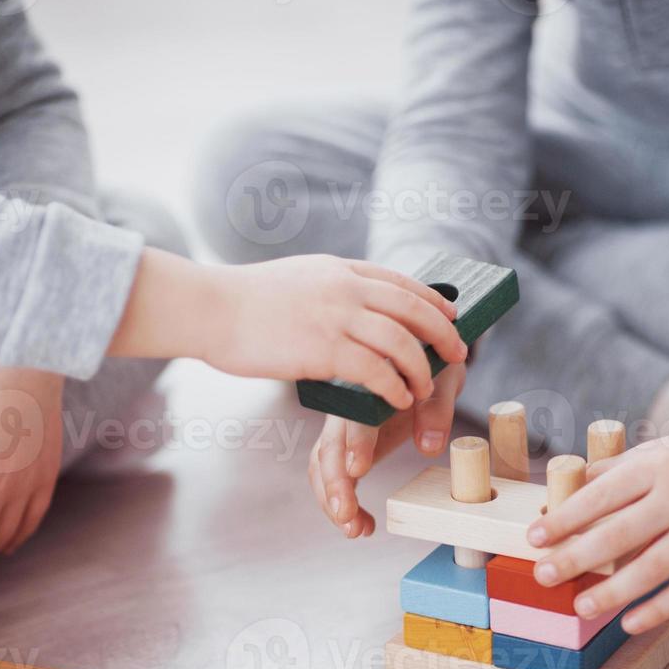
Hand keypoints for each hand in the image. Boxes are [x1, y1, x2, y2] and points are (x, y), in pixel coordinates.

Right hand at [205, 255, 465, 409]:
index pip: (400, 281)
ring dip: (420, 368)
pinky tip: (398, 400)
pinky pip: (377, 370)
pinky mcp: (324, 349)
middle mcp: (344, 287)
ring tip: (425, 389)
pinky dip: (395, 387)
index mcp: (338, 269)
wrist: (210, 308)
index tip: (450, 314)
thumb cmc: (242, 302)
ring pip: (402, 341)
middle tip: (457, 353)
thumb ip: (325, 289)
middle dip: (443, 332)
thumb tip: (344, 306)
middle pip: (413, 308)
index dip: (432, 299)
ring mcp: (336, 316)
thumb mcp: (294, 280)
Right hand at [309, 361, 465, 536]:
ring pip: (322, 466)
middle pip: (329, 447)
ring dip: (332, 500)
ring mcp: (343, 429)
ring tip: (354, 531)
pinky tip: (362, 525)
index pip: (357, 417)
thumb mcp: (444, 378)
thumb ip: (436, 410)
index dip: (356, 443)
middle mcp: (347, 409)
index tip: (358, 469)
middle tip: (347, 517)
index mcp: (370, 387)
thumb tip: (429, 446)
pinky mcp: (348, 447)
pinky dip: (341, 503)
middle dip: (334, 484)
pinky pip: (334, 476)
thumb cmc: (433, 364)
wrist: (425, 355)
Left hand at [524, 391, 668, 633]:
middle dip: (577, 557)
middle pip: (621, 533)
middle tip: (543, 576)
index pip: (602, 495)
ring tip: (580, 607)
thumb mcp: (655, 451)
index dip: (565, 518)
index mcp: (657, 468)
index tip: (534, 537)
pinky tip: (628, 623)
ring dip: (613, 592)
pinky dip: (658, 609)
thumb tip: (559, 494)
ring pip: (654, 568)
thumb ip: (610, 472)